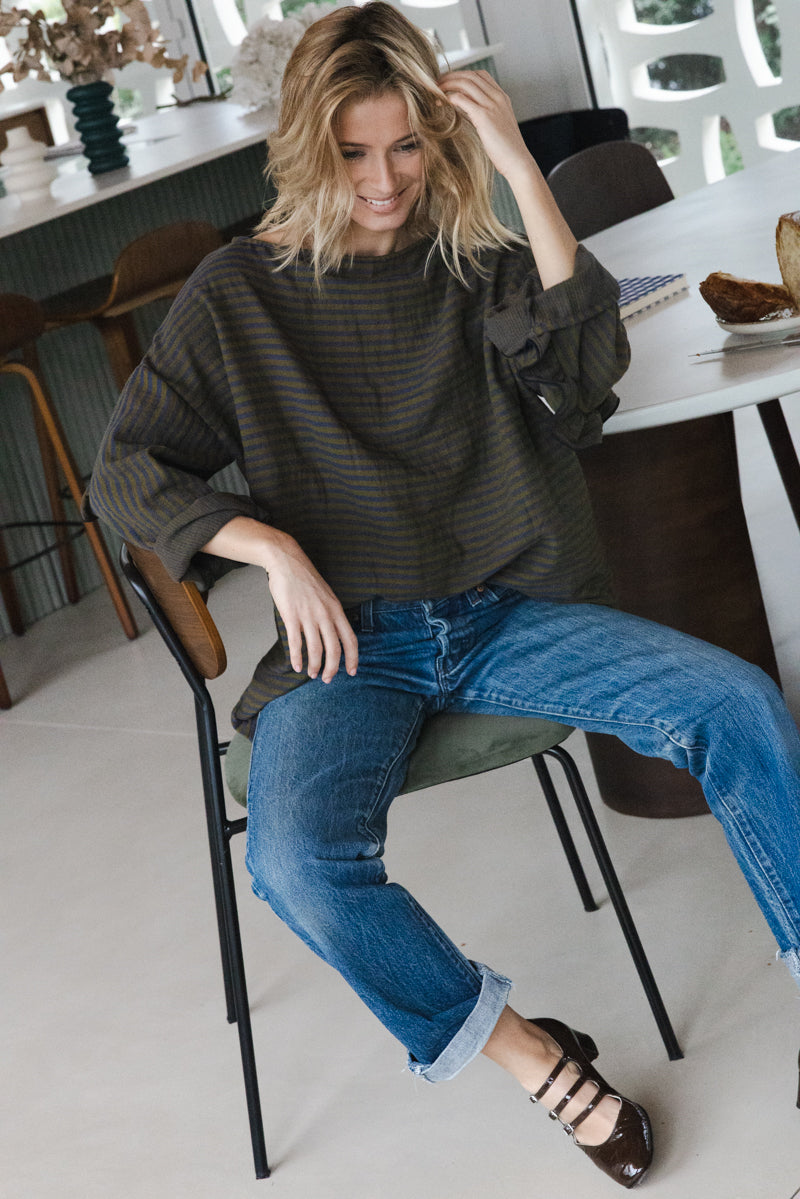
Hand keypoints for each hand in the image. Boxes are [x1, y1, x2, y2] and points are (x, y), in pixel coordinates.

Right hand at [262, 532, 358, 683]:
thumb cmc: (305, 579)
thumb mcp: (326, 595)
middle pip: (334, 649)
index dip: (353, 658)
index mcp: (336, 610)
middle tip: (327, 679)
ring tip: (311, 674)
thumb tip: (334, 633)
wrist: (287, 561)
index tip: (352, 672)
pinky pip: (296, 643)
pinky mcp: (291, 616)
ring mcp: (308, 616)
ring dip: (315, 666)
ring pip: (316, 649)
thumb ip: (331, 613)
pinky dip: (297, 657)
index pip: (351, 639)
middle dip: (332, 668)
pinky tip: (297, 665)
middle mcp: (325, 614)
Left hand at [439, 70, 535, 183]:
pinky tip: (441, 102)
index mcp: (502, 97)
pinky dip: (449, 97)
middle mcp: (497, 97)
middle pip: (470, 75)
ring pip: (465, 83)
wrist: (518, 162)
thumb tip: (465, 109)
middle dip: (451, 76)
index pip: (480, 75)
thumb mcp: (496, 125)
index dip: (462, 75)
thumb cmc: (506, 150)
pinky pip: (462, 99)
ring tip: (435, 91)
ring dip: (447, 84)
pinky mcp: (484, 116)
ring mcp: (492, 105)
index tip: (448, 81)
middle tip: (436, 84)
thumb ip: (483, 114)